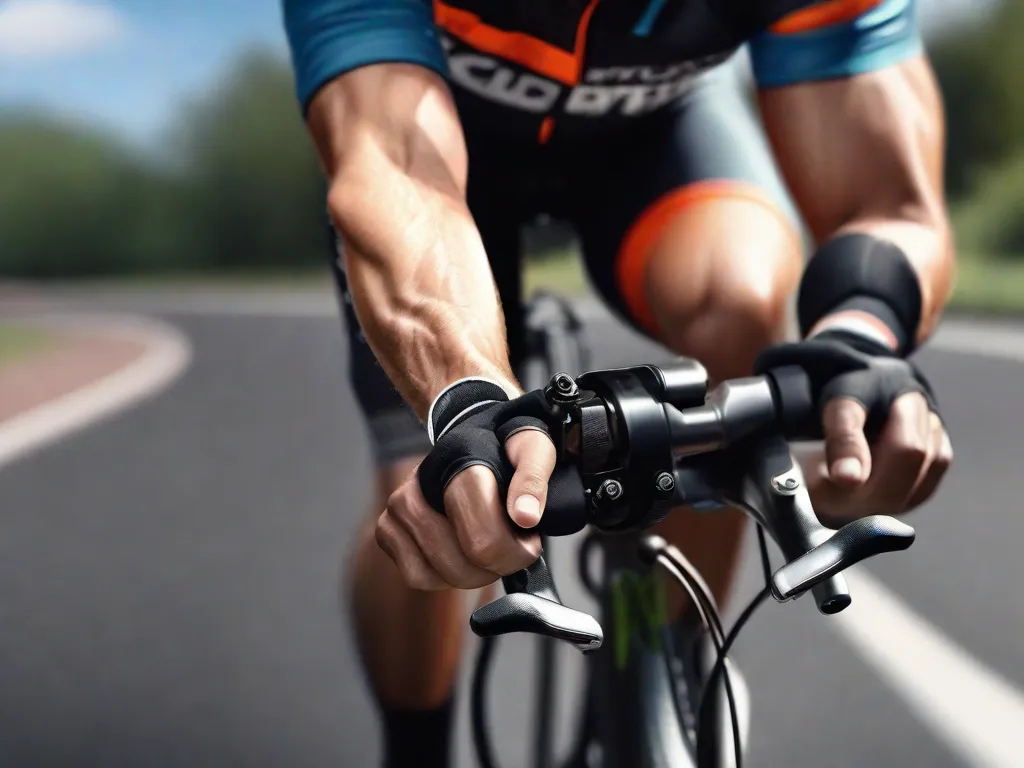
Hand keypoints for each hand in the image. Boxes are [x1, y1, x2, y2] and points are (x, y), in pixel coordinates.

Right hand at [376, 428, 554, 589]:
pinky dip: (444, 577)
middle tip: (509, 546)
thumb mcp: (534, 451)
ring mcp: (397, 509)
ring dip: (473, 574)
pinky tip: (460, 553)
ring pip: (440, 574)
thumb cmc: (502, 453)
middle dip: (497, 565)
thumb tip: (525, 517)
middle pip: (465, 563)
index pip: (484, 538)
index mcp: (458, 466)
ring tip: (485, 547)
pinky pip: (418, 577)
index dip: (516, 553)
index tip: (529, 543)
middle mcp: (419, 486)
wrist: (468, 447)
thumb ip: (533, 479)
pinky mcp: (387, 530)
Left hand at [756, 334, 953, 523]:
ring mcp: (926, 416)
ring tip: (842, 491)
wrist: (863, 358)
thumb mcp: (786, 376)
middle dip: (873, 484)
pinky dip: (899, 494)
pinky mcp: (939, 442)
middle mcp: (898, 392)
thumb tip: (732, 433)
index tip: (843, 478)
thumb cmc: (814, 375)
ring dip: (882, 492)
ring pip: (919, 471)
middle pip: (905, 450)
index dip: (848, 448)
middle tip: (833, 500)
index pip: (849, 414)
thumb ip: (764, 398)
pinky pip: (927, 483)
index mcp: (853, 378)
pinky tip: (869, 493)